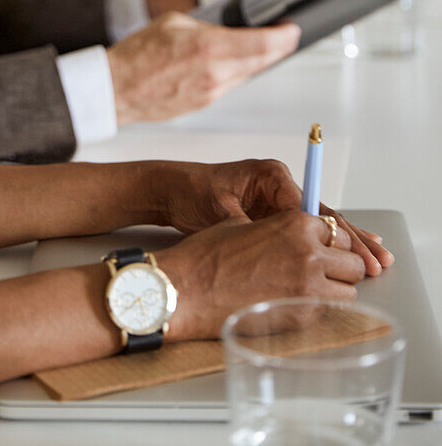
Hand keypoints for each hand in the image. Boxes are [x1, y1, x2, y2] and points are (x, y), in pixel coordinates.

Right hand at [106, 13, 299, 123]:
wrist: (115, 89)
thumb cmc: (135, 56)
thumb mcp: (173, 22)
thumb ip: (204, 25)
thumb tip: (223, 28)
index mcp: (208, 46)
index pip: (262, 44)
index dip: (284, 37)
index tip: (292, 29)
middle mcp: (215, 73)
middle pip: (262, 62)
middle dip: (278, 48)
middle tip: (286, 37)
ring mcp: (211, 92)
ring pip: (247, 75)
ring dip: (257, 61)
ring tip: (261, 46)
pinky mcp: (204, 104)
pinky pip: (229, 85)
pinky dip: (236, 72)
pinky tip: (231, 63)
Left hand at [149, 157, 392, 276]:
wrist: (172, 190)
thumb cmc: (192, 196)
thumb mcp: (222, 213)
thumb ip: (254, 229)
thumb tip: (283, 249)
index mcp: (271, 176)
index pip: (311, 208)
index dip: (335, 235)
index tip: (355, 255)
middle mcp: (280, 183)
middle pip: (324, 215)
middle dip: (352, 239)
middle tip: (379, 259)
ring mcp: (278, 198)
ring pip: (320, 223)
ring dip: (346, 243)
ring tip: (377, 258)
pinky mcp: (273, 212)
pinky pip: (305, 229)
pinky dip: (327, 243)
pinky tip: (349, 256)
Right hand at [157, 211, 369, 340]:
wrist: (187, 289)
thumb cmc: (208, 256)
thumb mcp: (242, 224)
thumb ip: (277, 227)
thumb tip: (290, 236)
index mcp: (295, 223)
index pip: (337, 229)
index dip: (331, 240)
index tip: (330, 248)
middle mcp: (309, 252)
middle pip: (351, 259)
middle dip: (340, 264)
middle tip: (324, 269)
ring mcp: (309, 286)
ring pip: (349, 289)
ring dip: (334, 288)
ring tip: (310, 288)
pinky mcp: (302, 316)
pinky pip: (328, 311)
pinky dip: (318, 307)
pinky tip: (294, 302)